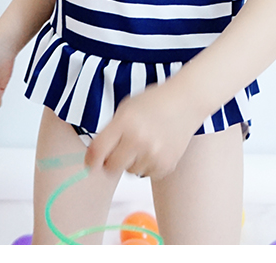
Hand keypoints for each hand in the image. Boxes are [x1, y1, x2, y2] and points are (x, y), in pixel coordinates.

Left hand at [84, 82, 199, 180]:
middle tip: (118, 150)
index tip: (90, 162)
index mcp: (125, 122)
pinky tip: (155, 147)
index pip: (97, 151)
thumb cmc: (153, 102)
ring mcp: (154, 155)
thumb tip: (94, 159)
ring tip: (143, 141)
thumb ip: (110, 131)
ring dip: (131, 161)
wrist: (186, 102)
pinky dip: (147, 164)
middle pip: (111, 167)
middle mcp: (139, 140)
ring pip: (129, 171)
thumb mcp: (126, 108)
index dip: (90, 160)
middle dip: (111, 161)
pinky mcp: (166, 165)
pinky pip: (146, 174)